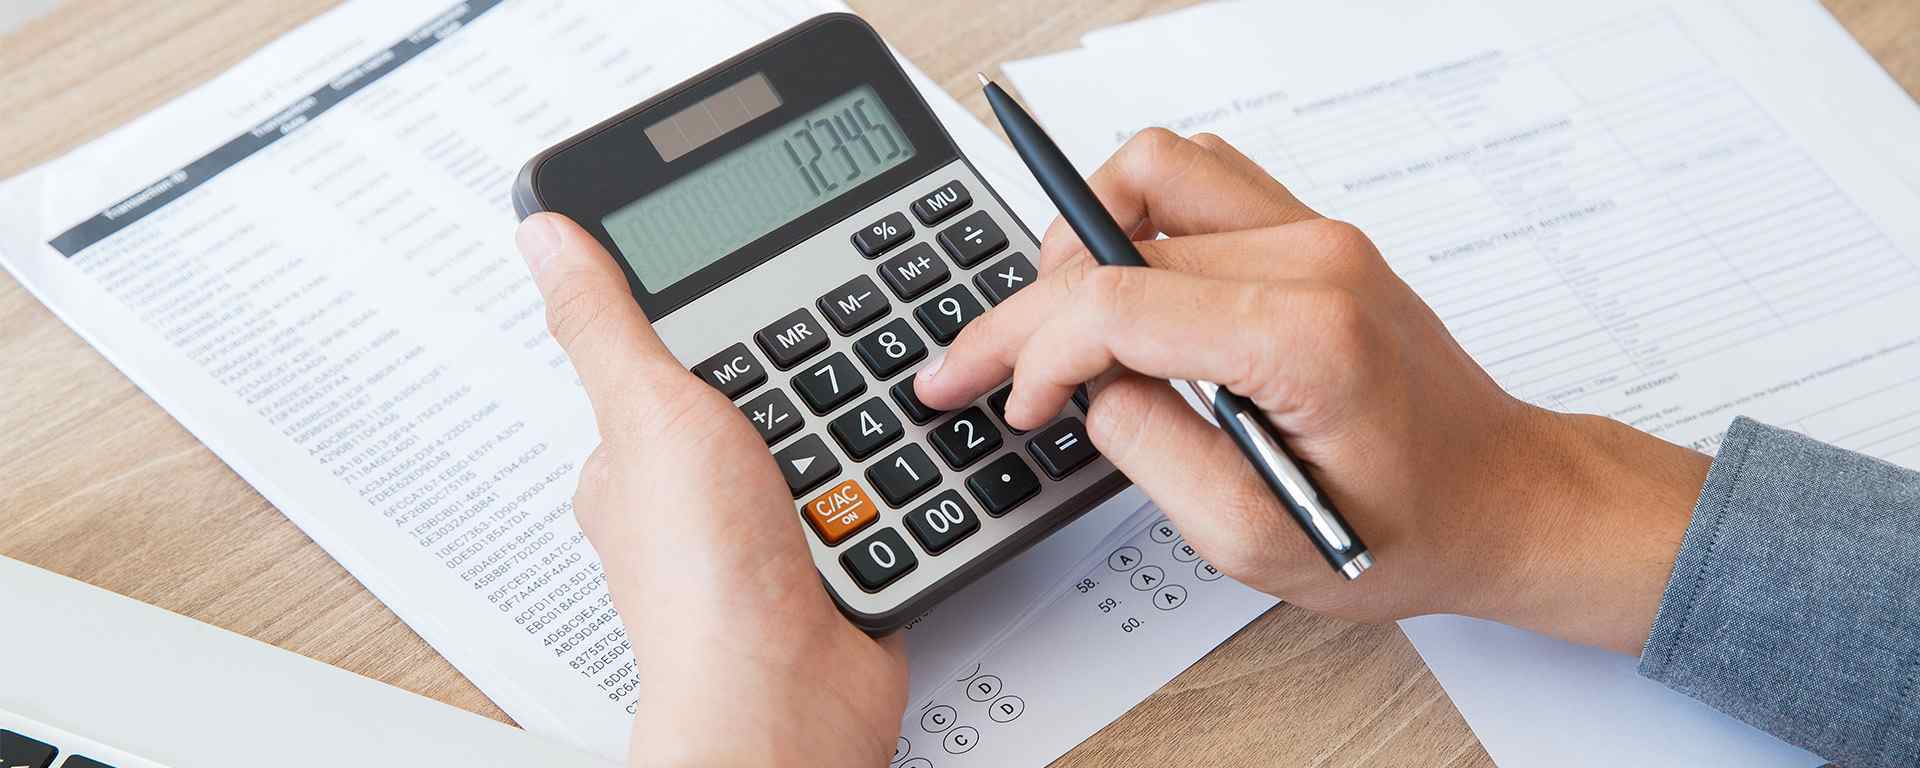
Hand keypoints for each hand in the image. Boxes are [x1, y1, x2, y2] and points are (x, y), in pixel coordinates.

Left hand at [516, 214, 905, 765]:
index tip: (766, 298)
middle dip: (806, 379)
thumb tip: (546, 236)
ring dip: (856, 432)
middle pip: (764, 391)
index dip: (723, 323)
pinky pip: (876, 491)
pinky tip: (890, 478)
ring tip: (860, 432)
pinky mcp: (831, 560)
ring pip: (827, 437)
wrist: (790, 697)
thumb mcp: (650, 414)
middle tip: (826, 374)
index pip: (674, 356)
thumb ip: (607, 324)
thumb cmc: (704, 585)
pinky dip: (891, 485)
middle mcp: (694, 498)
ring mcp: (764, 532)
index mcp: (632, 459)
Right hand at [916, 129, 1710, 653]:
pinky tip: (1118, 290)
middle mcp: (1314, 258)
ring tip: (1055, 322)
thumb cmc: (1407, 529)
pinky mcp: (1314, 232)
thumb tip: (1087, 388)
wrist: (1504, 498)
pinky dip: (1136, 222)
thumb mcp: (1257, 542)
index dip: (1035, 353)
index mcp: (1305, 337)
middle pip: (1116, 234)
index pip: (1116, 302)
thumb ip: (1153, 456)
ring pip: (1155, 168)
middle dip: (1028, 307)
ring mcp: (1318, 233)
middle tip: (976, 365)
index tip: (1012, 403)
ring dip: (1084, 236)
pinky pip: (1198, 179)